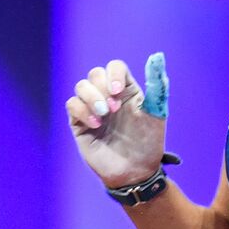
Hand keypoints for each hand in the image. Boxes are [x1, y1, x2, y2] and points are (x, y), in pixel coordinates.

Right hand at [65, 56, 165, 187]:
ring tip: (104, 116)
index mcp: (126, 90)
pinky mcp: (79, 123)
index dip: (113, 74)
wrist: (135, 171)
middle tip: (113, 109)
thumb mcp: (156, 113)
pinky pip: (72, 105)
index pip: (115, 67)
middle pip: (95, 74)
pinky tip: (95, 125)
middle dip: (101, 88)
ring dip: (91, 97)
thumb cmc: (148, 143)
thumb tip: (157, 57)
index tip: (118, 91)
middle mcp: (107, 96)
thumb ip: (157, 86)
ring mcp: (92, 109)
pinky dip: (82, 111)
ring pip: (81, 86)